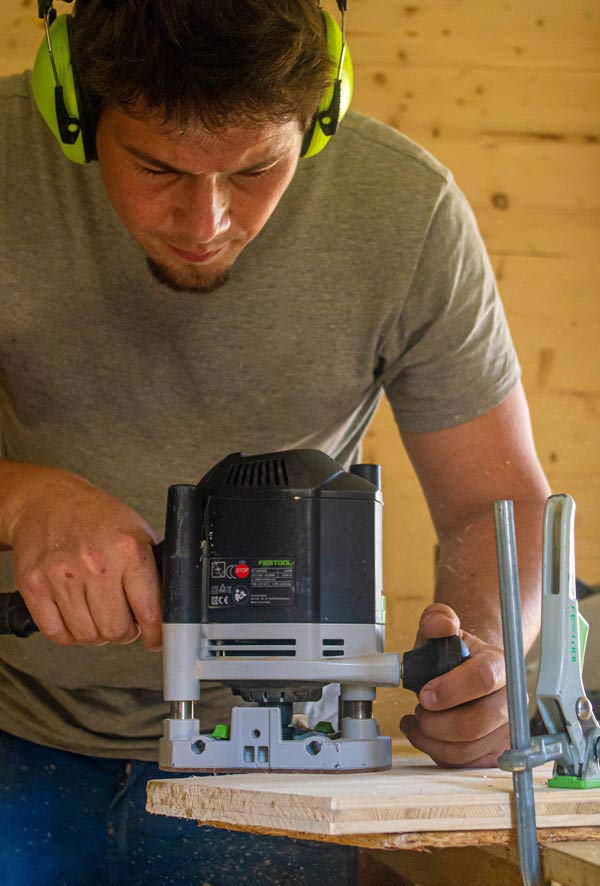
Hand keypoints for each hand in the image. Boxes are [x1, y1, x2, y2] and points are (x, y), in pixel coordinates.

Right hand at [9, 468, 161, 649]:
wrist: (46, 500)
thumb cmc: (95, 516)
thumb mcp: (137, 532)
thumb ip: (153, 569)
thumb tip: (168, 606)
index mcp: (128, 548)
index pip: (149, 611)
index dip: (156, 633)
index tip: (156, 638)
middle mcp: (95, 562)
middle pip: (116, 631)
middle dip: (124, 632)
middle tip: (123, 621)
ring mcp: (61, 575)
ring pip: (86, 636)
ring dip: (96, 633)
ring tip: (98, 614)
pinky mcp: (33, 585)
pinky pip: (56, 633)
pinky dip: (68, 634)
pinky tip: (75, 617)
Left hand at [399, 603, 508, 767]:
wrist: (472, 670)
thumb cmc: (456, 653)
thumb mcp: (444, 628)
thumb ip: (438, 619)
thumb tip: (439, 624)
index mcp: (499, 665)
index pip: (483, 678)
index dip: (450, 690)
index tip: (425, 694)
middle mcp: (510, 699)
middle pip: (476, 723)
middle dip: (436, 721)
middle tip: (419, 708)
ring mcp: (506, 729)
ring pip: (467, 749)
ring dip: (431, 739)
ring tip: (418, 721)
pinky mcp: (496, 752)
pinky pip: (464, 764)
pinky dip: (437, 753)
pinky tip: (426, 736)